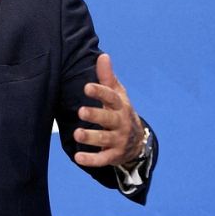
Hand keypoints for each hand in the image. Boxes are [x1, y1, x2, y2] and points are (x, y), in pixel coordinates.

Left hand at [73, 53, 148, 167]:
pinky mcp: (113, 156)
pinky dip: (91, 160)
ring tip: (77, 134)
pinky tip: (78, 158)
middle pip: (108, 119)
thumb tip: (103, 55)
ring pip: (104, 139)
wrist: (138, 141)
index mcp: (120, 106)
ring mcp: (118, 140)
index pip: (111, 98)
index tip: (87, 87)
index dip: (100, 92)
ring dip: (90, 137)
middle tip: (81, 111)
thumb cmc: (120, 112)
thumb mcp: (117, 95)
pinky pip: (102, 159)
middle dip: (95, 116)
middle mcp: (120, 123)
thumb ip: (107, 78)